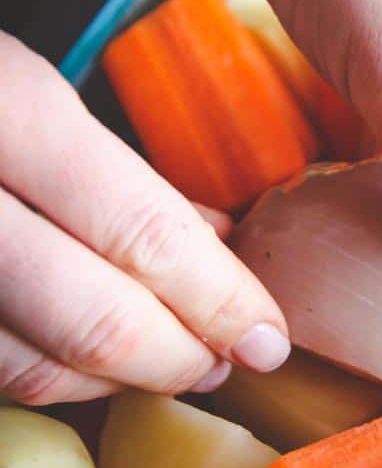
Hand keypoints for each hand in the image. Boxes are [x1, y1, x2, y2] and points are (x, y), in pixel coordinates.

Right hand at [0, 34, 289, 404]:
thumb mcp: (20, 88)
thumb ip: (117, 169)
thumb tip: (218, 242)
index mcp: (1, 110)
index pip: (139, 231)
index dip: (218, 299)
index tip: (269, 334)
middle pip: (91, 316)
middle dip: (180, 355)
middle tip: (233, 360)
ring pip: (33, 364)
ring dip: (121, 380)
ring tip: (181, 365)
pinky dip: (53, 379)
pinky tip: (95, 367)